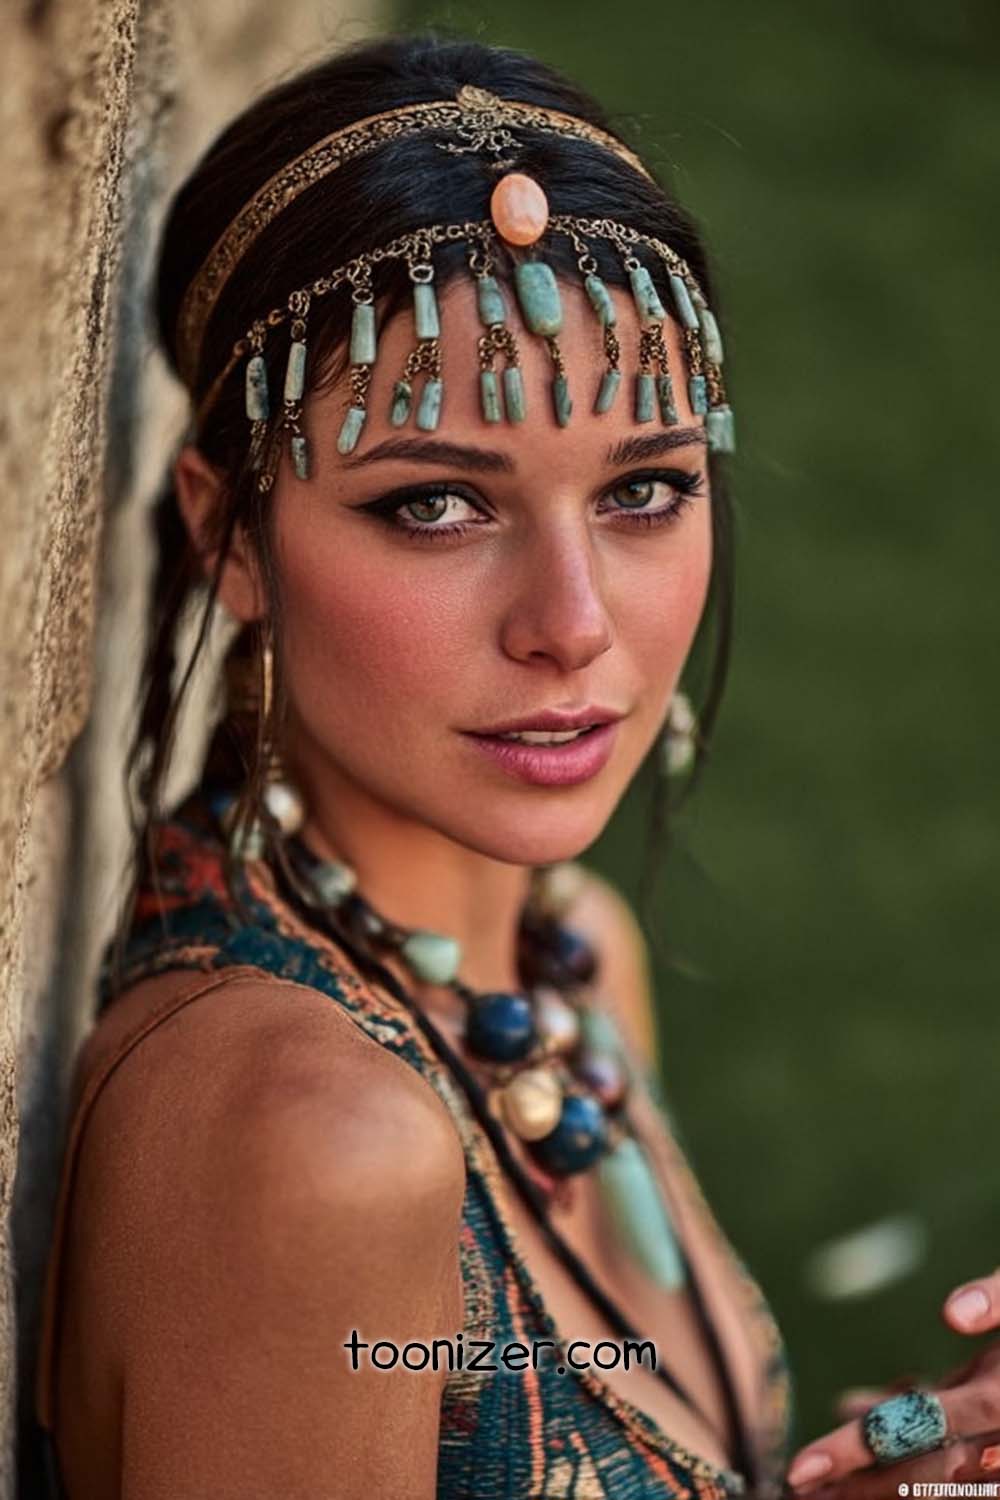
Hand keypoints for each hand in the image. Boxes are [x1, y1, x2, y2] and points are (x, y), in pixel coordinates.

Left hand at [782, 1270, 999, 1499]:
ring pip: (932, 1477)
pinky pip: (949, 1453)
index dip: (856, 1453)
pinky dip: (902, 1446)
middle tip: (796, 1491)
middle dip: (856, 1487)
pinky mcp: (996, 1441)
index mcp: (999, 1402)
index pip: (916, 1433)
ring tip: (819, 1484)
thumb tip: (953, 1315)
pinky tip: (860, 1410)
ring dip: (876, 1481)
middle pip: (918, 1474)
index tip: (801, 1467)